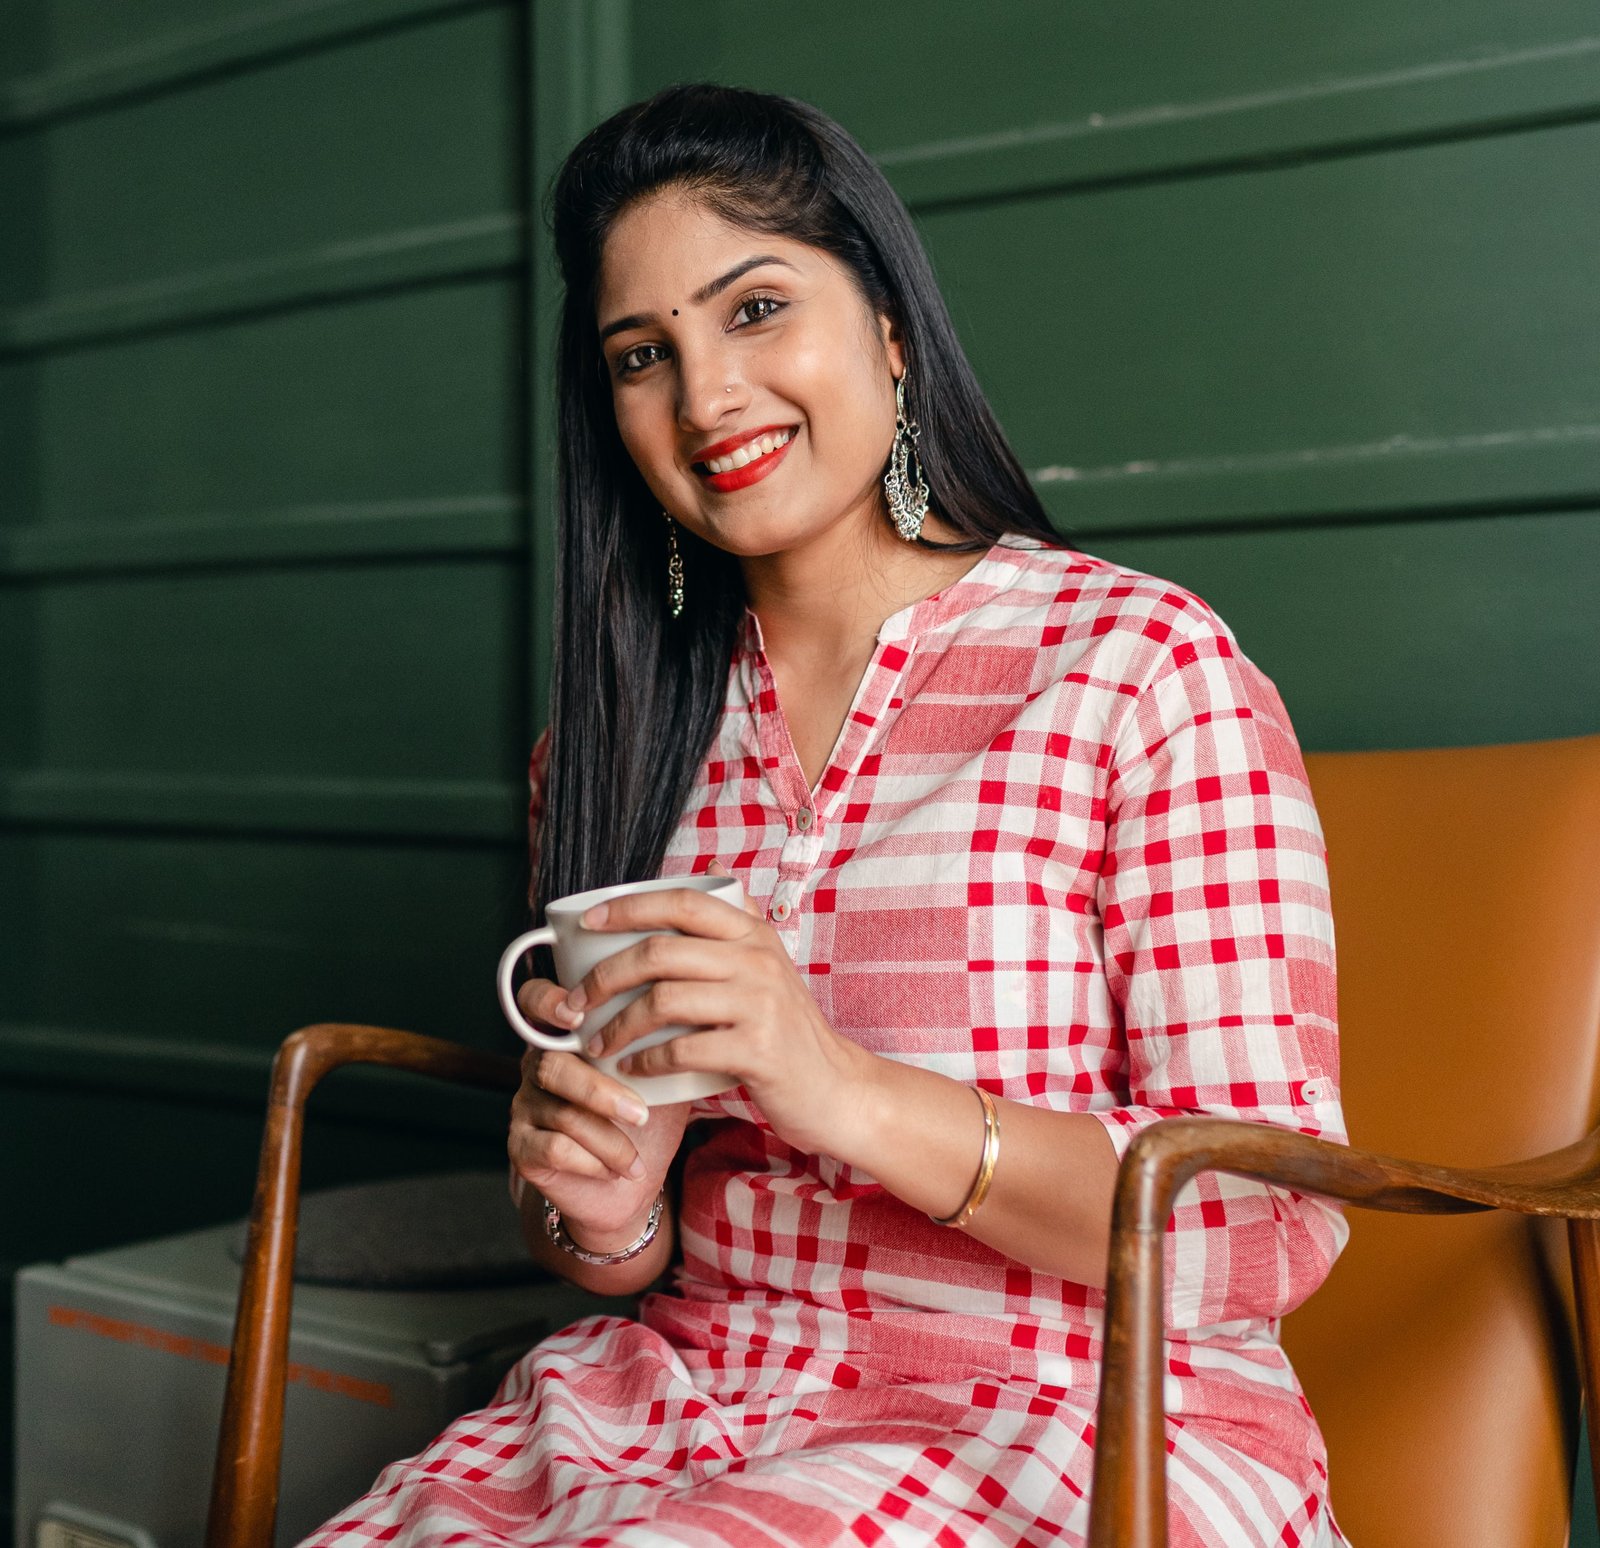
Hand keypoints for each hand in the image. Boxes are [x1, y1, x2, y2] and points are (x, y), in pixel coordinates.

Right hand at [507, 974, 688, 1246]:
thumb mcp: (660, 1078)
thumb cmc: (646, 1123)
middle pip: (551, 1064)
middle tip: (641, 1114)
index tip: (577, 1018)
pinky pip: (553, 1148)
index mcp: (566, 1037)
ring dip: (609, 1139)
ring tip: (636, 1159)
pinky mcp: (521, 1148)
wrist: (630, 1188)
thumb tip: (693, 1016)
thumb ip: (662, 1043)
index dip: (546, 1001)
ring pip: (561, 1112)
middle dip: (600, 1092)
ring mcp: (524, 1106)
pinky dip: (593, 1161)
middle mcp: (536, 1065)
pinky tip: (615, 1171)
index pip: (534, 1000)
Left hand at [563, 865, 871, 1156]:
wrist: (834, 1087)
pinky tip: (631, 1069)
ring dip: (617, 1025)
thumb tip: (709, 868)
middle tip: (575, 1002)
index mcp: (754, 934)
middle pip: (660, 953)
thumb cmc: (787, 1028)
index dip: (629, 907)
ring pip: (664, 1000)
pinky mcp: (757, 1050)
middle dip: (604, 977)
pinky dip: (647, 1061)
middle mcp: (758, 960)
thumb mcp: (770, 963)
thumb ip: (739, 919)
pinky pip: (683, 1049)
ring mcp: (759, 1004)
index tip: (587, 924)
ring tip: (596, 1043)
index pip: (683, 903)